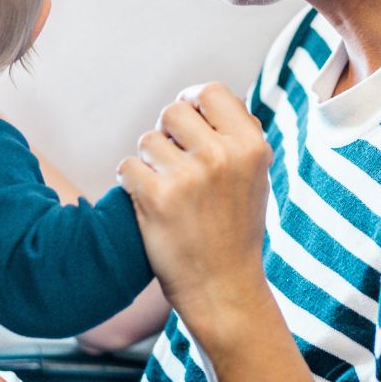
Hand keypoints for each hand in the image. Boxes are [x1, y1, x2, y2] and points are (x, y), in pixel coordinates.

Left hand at [117, 82, 273, 347]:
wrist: (223, 289)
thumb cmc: (234, 229)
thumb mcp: (254, 176)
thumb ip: (233, 136)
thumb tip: (200, 97)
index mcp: (251, 146)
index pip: (212, 92)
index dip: (193, 101)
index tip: (187, 120)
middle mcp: (222, 156)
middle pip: (172, 111)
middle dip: (167, 134)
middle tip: (173, 163)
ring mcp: (189, 176)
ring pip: (147, 140)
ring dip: (148, 161)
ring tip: (167, 191)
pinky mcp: (157, 198)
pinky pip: (127, 166)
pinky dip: (130, 182)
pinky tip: (149, 204)